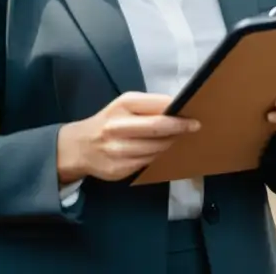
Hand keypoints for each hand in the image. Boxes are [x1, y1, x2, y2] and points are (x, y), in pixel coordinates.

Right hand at [56, 92, 199, 183]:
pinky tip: (162, 152)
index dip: (177, 111)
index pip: (157, 106)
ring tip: (179, 140)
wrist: (80, 147)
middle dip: (179, 128)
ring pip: (156, 148)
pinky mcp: (119, 169)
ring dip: (170, 145)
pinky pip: (148, 163)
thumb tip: (180, 109)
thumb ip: (149, 107)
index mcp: (123, 105)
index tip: (194, 113)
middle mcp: (118, 126)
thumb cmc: (109, 122)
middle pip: (157, 128)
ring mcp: (117, 150)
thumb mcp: (124, 106)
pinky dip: (158, 157)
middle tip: (195, 127)